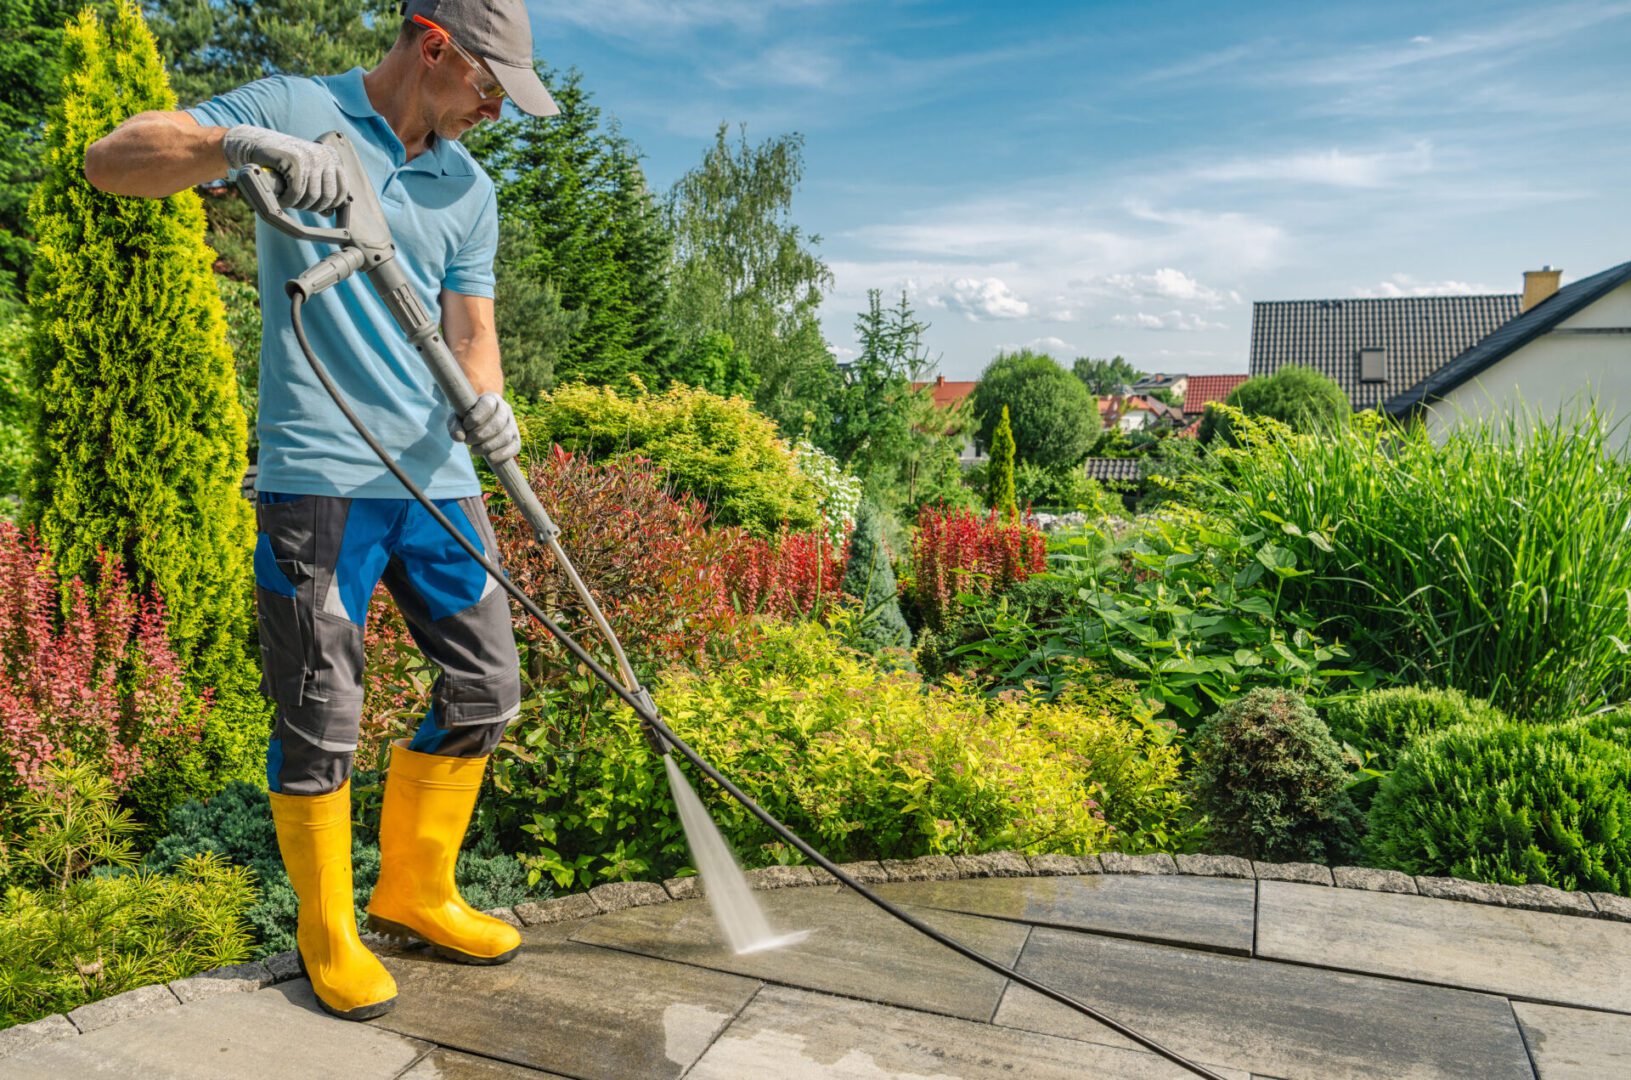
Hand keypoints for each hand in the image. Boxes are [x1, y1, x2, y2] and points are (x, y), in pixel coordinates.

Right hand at [222, 125, 348, 213]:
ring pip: (312, 196)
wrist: (251, 144)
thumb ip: (319, 190)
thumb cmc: (279, 163)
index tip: (317, 208)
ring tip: (286, 198)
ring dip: (297, 204)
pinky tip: (280, 197)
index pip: (342, 191)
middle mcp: (324, 156)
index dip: (330, 204)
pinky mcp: (294, 160)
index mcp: (331, 158)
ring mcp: (310, 156)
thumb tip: (330, 213)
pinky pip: (296, 193)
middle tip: (296, 203)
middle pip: (327, 196)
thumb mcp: (304, 175)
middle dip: (311, 206)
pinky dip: (287, 201)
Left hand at [447, 392, 520, 465]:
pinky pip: (514, 448)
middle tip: (468, 441)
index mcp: (491, 399)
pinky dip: (502, 455)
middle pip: (498, 423)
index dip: (476, 417)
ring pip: (505, 436)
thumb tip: (460, 438)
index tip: (466, 426)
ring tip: (474, 450)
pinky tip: (490, 458)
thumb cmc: (466, 419)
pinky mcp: (516, 440)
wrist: (477, 427)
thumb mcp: (456, 419)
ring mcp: (513, 425)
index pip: (488, 405)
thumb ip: (454, 425)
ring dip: (488, 446)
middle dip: (480, 435)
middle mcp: (506, 409)